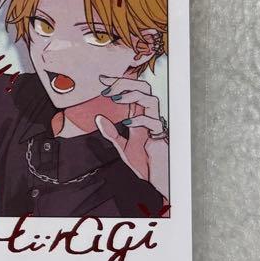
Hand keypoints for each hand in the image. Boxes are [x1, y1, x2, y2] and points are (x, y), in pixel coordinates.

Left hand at [94, 74, 168, 204]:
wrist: (156, 181)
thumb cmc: (144, 163)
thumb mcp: (122, 147)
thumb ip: (111, 133)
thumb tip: (98, 118)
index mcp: (139, 117)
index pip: (131, 92)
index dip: (118, 82)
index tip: (102, 79)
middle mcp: (149, 117)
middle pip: (144, 88)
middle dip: (125, 82)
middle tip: (106, 87)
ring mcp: (156, 126)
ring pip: (151, 99)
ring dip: (132, 95)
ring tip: (115, 98)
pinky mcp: (161, 138)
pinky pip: (154, 122)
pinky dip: (139, 120)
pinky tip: (127, 124)